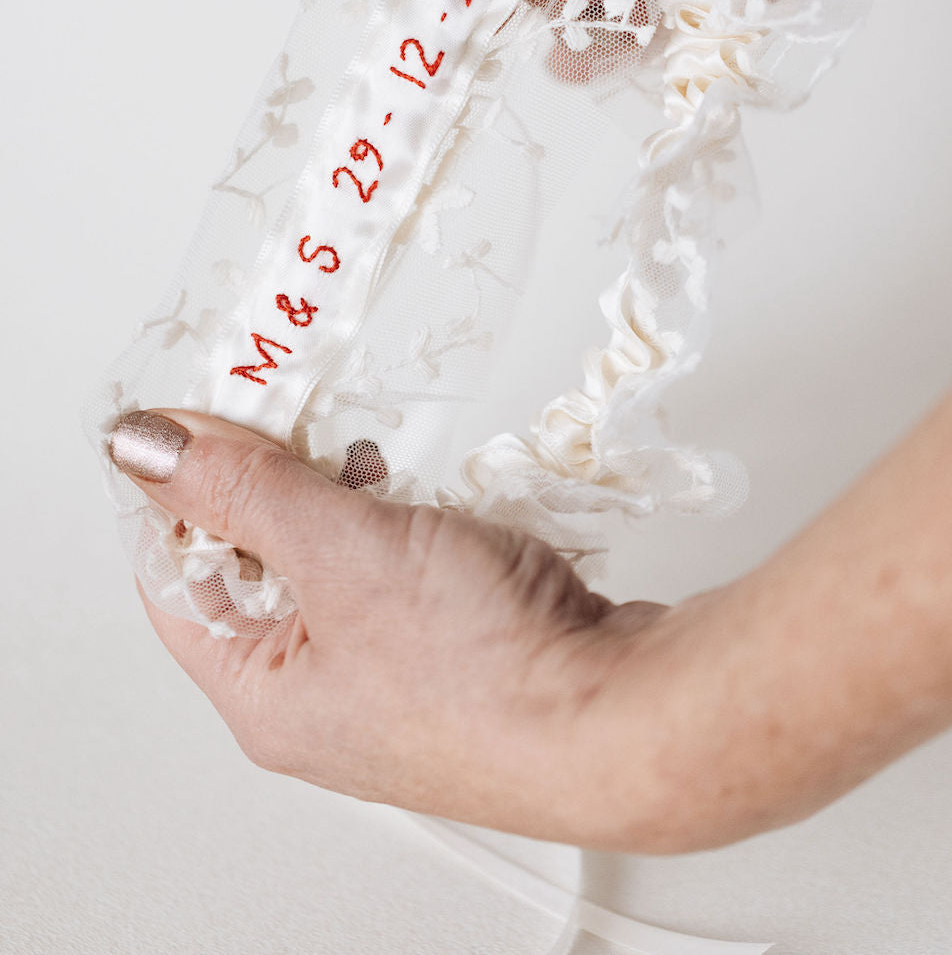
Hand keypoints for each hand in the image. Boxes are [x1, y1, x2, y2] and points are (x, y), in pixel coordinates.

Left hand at [111, 325, 951, 853]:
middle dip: (288, 478)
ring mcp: (397, 673)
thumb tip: (145, 447)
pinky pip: (411, 560)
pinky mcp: (461, 645)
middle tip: (305, 418)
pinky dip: (419, 515)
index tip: (204, 416)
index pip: (178, 575)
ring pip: (347, 551)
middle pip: (266, 558)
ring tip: (390, 461)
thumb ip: (242, 489)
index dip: (182, 489)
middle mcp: (325, 695)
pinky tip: (448, 494)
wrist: (626, 714)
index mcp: (266, 694)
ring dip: (362, 492)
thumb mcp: (339, 554)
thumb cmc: (489, 679)